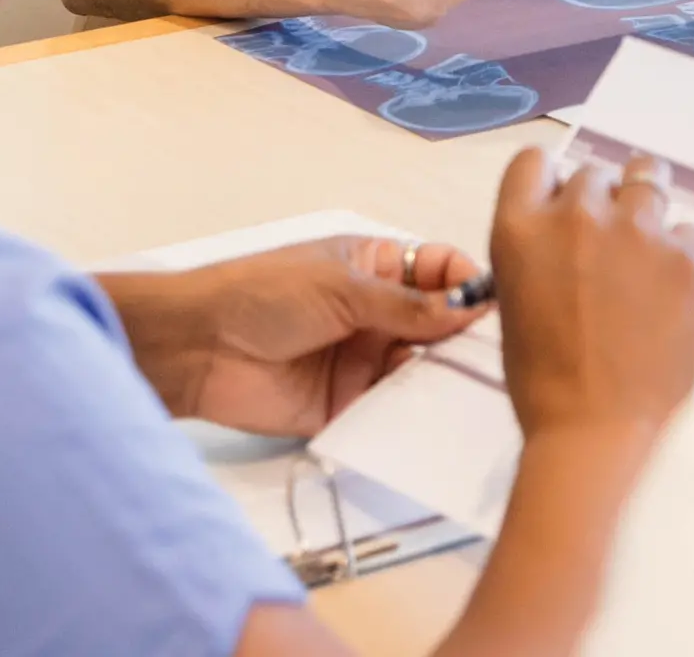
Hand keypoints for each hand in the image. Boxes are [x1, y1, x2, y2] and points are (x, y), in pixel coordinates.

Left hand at [103, 235, 484, 435]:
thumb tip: (469, 306)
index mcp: (377, 268)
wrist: (200, 348)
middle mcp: (377, 314)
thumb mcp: (342, 288)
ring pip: (420, 371)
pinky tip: (438, 425)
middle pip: (438, 326)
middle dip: (464, 340)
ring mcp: (364, 362)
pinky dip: (412, 418)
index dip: (466, 286)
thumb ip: (406, 305)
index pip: (439, 272)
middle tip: (493, 361)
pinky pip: (390, 412)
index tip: (493, 309)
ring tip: (472, 396)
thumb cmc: (265, 293)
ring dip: (442, 381)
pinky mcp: (348, 407)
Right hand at [491, 144, 693, 446]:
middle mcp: (575, 213)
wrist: (601, 435)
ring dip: (645, 205)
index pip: (534, 162)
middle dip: (600, 205)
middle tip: (608, 250)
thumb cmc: (546, 386)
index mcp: (520, 228)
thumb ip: (538, 254)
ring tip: (648, 248)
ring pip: (646, 177)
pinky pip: (687, 232)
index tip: (561, 205)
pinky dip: (681, 256)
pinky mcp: (686, 254)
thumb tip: (565, 243)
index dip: (550, 183)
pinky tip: (672, 296)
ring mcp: (636, 229)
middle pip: (593, 175)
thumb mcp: (516, 303)